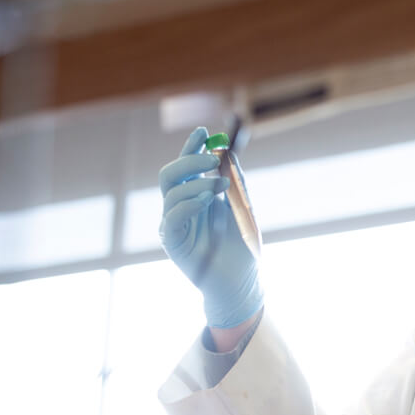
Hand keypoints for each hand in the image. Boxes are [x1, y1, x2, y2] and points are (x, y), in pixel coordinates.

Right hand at [159, 127, 262, 328]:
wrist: (241, 281)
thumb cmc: (242, 248)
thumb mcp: (242, 208)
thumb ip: (236, 183)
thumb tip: (230, 153)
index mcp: (197, 196)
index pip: (187, 165)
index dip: (191, 146)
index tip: (204, 132)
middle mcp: (181, 207)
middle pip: (171, 174)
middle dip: (189, 160)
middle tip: (212, 157)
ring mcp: (174, 224)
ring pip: (172, 192)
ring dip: (197, 182)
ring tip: (219, 186)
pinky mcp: (172, 241)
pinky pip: (172, 216)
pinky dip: (188, 203)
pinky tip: (205, 201)